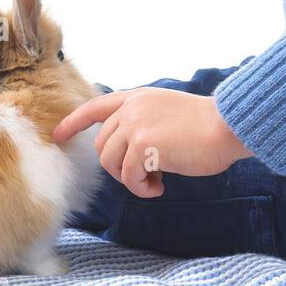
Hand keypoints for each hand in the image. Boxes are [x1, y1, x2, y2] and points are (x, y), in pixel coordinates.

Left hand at [51, 88, 253, 197]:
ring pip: (111, 163)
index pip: (95, 106)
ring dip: (131, 179)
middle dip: (119, 167)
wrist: (227, 126)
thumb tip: (128, 152)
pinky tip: (161, 186)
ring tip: (155, 181)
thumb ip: (144, 123)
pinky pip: (129, 177)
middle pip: (102, 146)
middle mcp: (131, 108)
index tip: (58, 135)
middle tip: (147, 175)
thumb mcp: (167, 113)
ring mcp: (135, 125)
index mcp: (137, 97)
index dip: (74, 122)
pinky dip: (142, 188)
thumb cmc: (207, 126)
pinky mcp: (142, 146)